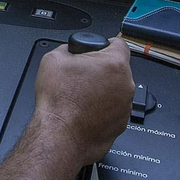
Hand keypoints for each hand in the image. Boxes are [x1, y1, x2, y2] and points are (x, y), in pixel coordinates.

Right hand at [29, 37, 133, 166]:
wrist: (60, 135)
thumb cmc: (59, 102)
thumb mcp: (54, 58)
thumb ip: (69, 48)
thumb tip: (71, 51)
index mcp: (115, 64)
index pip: (120, 44)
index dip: (106, 44)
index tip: (98, 49)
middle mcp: (126, 85)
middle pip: (118, 68)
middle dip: (102, 69)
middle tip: (82, 75)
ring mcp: (125, 107)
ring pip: (116, 90)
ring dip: (103, 90)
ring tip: (80, 96)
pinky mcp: (121, 124)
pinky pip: (113, 110)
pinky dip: (102, 108)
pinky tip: (85, 110)